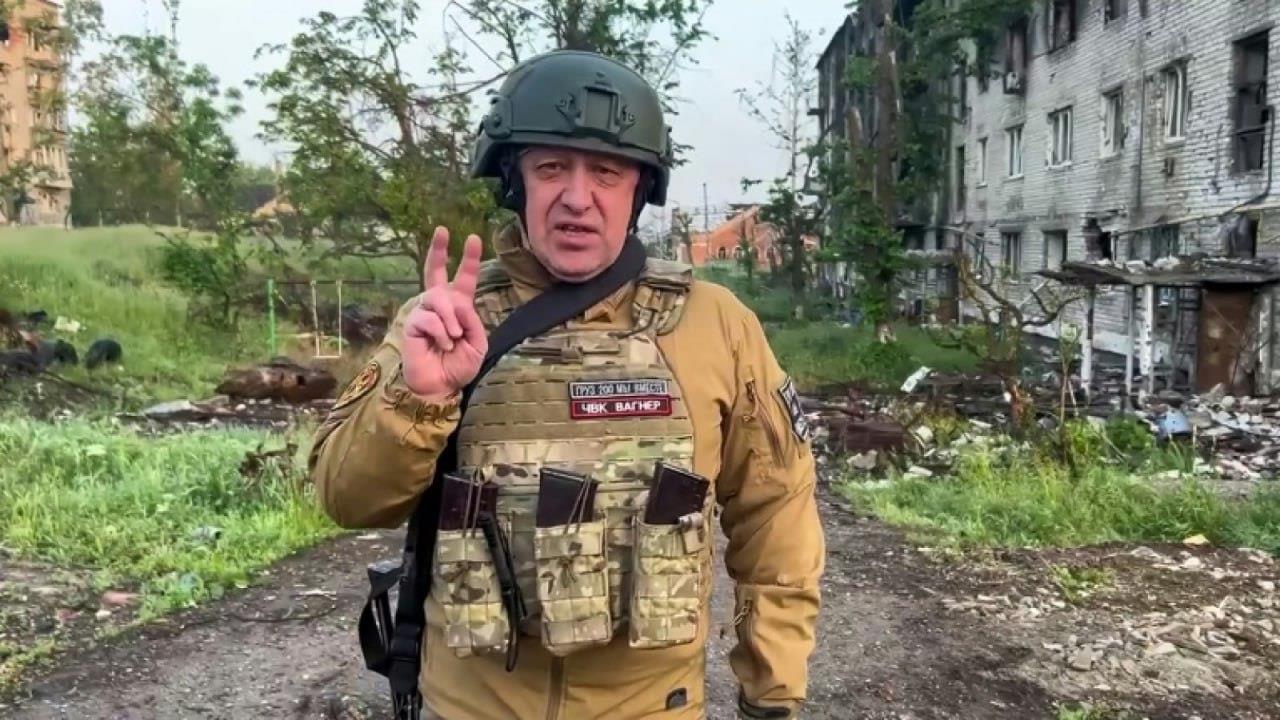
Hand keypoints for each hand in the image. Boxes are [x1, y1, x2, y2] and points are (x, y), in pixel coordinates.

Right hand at [401, 226, 487, 400]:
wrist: (441, 386)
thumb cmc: (459, 365)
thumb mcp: (477, 342)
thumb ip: (472, 320)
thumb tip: (456, 302)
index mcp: (459, 308)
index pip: (464, 279)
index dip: (469, 259)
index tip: (474, 238)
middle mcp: (440, 306)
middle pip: (434, 271)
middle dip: (438, 250)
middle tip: (442, 230)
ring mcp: (424, 312)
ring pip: (438, 298)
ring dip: (450, 318)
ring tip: (453, 338)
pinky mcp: (412, 323)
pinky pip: (429, 318)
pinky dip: (440, 332)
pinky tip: (442, 344)